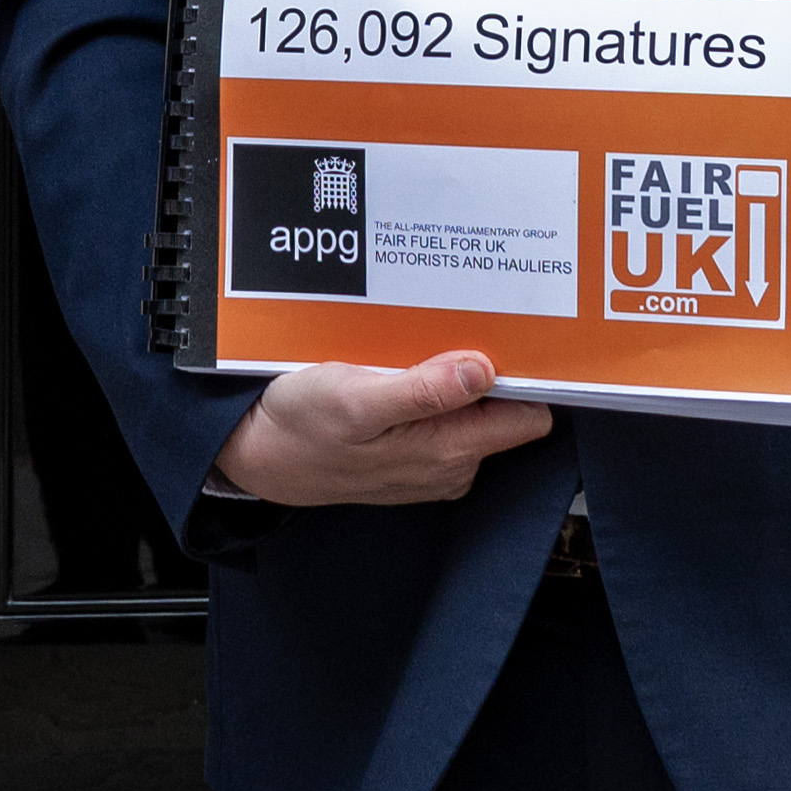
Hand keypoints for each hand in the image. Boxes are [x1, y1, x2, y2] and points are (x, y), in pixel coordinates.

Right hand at [212, 351, 552, 508]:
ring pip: (474, 408)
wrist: (262, 456)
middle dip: (485, 366)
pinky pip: (446, 415)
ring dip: (455, 374)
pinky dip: (432, 388)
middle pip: (505, 407)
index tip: (508, 336)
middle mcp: (453, 464)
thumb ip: (422, 391)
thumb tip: (481, 370)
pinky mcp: (417, 454)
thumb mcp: (356, 400)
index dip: (526, 375)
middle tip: (450, 327)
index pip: (528, 417)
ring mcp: (436, 462)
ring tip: (416, 344)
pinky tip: (400, 367)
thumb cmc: (303, 426)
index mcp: (449, 451)